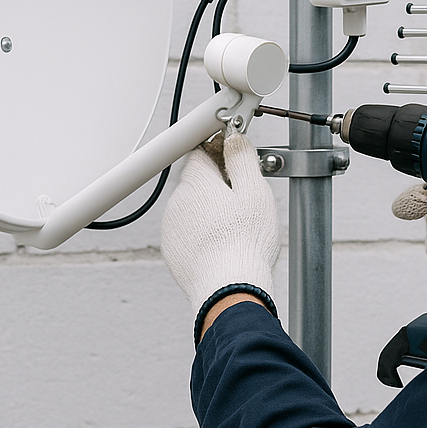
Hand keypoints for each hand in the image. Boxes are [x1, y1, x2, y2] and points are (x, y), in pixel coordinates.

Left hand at [161, 129, 279, 313]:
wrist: (228, 289)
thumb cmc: (245, 241)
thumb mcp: (254, 191)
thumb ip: (242, 158)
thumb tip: (234, 139)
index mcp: (196, 182)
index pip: (200, 151)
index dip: (219, 151)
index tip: (236, 159)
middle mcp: (177, 202)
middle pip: (197, 180)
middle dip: (218, 183)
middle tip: (244, 196)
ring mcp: (172, 228)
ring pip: (192, 207)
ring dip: (210, 209)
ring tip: (237, 225)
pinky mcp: (173, 251)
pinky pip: (188, 231)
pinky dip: (204, 232)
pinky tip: (225, 242)